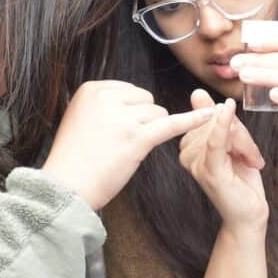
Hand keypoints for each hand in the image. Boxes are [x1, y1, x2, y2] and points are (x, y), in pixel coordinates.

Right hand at [42, 81, 213, 209]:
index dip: (130, 114)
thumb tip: (140, 101)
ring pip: (158, 114)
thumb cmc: (74, 159)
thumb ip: (107, 105)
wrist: (65, 188)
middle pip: (146, 101)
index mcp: (92, 89)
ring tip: (124, 152)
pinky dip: (192, 121)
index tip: (115, 132)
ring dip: (151, 134)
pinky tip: (212, 116)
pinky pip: (171, 124)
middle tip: (118, 145)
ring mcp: (122, 118)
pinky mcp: (136, 138)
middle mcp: (106, 98)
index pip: (130, 92)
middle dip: (142, 122)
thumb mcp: (82, 118)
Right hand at [179, 92, 267, 228]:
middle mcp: (187, 154)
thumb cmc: (241, 181)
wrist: (248, 214)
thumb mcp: (231, 143)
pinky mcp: (210, 171)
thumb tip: (197, 93)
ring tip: (250, 162)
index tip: (243, 143)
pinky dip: (223, 123)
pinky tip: (227, 109)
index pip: (209, 115)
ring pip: (223, 129)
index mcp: (188, 146)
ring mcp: (196, 163)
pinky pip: (215, 139)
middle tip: (250, 157)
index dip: (231, 121)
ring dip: (246, 143)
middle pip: (216, 120)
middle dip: (241, 134)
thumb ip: (215, 120)